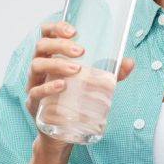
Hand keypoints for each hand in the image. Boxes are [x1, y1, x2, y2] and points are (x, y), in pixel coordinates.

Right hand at [23, 20, 135, 152]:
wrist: (60, 136)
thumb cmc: (72, 103)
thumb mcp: (92, 86)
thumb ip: (110, 74)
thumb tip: (129, 62)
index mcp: (50, 58)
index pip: (46, 35)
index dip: (56, 27)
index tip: (73, 30)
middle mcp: (39, 69)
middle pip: (41, 47)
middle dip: (60, 44)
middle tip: (81, 51)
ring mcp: (34, 86)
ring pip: (36, 66)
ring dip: (57, 63)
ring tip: (76, 68)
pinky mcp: (34, 105)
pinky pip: (36, 92)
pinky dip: (48, 87)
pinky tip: (62, 85)